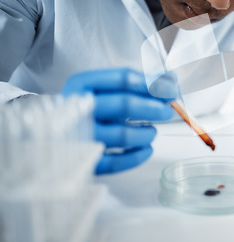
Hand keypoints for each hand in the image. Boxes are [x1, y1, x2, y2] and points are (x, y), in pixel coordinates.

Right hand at [62, 68, 178, 173]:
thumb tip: (171, 80)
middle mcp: (77, 108)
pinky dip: (136, 156)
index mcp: (82, 84)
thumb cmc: (89, 107)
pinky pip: (114, 163)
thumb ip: (139, 83)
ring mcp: (78, 137)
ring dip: (146, 133)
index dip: (153, 84)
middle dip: (153, 108)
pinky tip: (146, 148)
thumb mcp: (107, 89)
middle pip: (124, 104)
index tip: (170, 89)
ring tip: (152, 131)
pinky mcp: (82, 162)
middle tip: (167, 112)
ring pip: (122, 135)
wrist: (53, 133)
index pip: (123, 78)